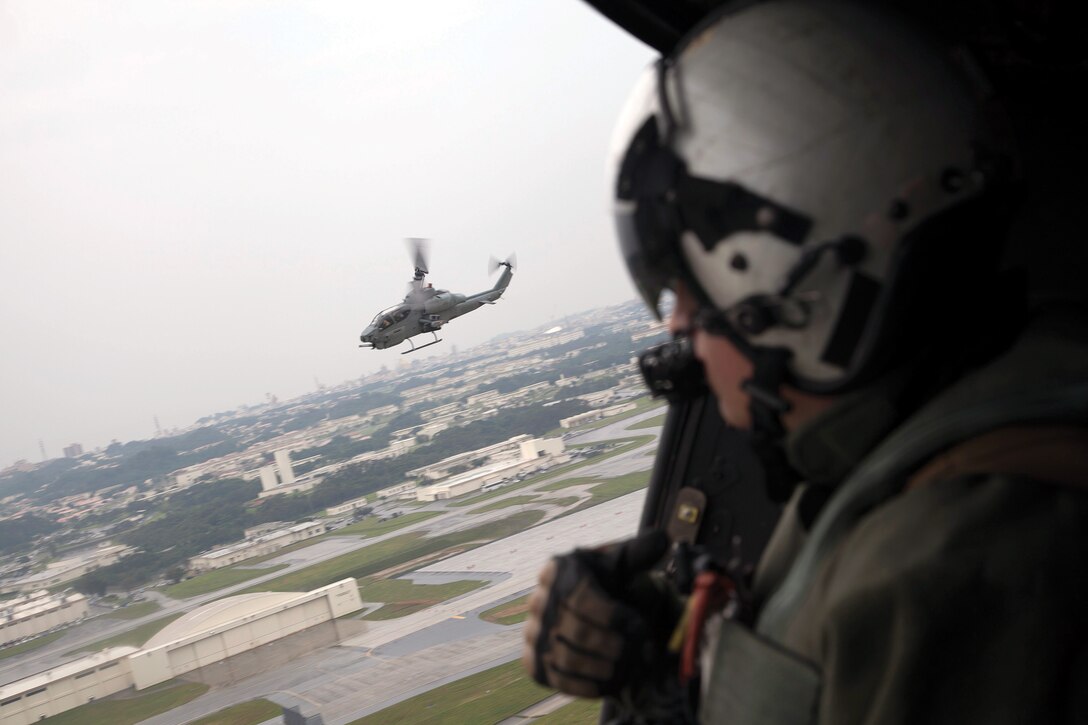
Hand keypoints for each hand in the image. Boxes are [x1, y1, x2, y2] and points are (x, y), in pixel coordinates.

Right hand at [521, 530, 673, 697]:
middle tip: (643, 654)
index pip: (581, 598)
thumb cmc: (607, 584)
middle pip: (576, 631)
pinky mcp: (534, 663)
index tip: (641, 627)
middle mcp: (538, 602)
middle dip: (615, 646)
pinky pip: (558, 679)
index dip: (615, 617)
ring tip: (633, 668)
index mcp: (556, 571)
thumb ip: (639, 552)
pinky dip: (588, 686)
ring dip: (606, 669)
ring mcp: (533, 634)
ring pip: (567, 658)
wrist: (590, 612)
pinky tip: (613, 682)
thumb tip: (662, 538)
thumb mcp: (621, 566)